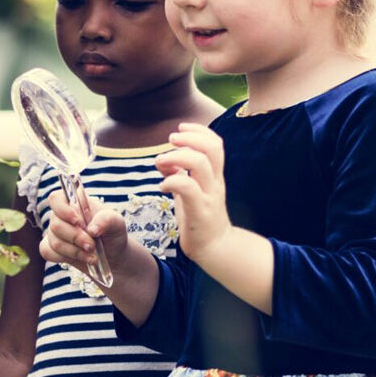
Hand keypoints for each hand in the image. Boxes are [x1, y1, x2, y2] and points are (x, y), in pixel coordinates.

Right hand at [38, 188, 128, 274]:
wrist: (113, 255)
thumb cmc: (112, 233)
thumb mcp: (117, 223)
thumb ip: (106, 220)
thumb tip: (91, 229)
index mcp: (75, 204)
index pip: (56, 199)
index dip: (62, 210)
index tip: (77, 221)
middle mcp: (62, 216)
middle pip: (56, 225)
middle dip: (75, 238)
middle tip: (92, 245)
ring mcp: (55, 233)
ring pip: (54, 242)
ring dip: (75, 251)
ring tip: (92, 255)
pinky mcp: (52, 248)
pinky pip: (48, 252)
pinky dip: (66, 258)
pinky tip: (82, 258)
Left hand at [154, 123, 230, 262]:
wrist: (215, 248)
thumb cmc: (200, 217)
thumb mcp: (190, 191)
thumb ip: (180, 173)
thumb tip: (164, 159)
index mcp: (215, 175)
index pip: (215, 144)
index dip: (199, 130)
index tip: (180, 128)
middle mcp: (215, 182)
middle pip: (212, 148)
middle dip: (189, 138)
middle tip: (170, 140)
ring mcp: (209, 196)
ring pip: (200, 164)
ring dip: (176, 157)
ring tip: (160, 162)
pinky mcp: (200, 211)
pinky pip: (188, 188)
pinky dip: (171, 181)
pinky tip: (162, 186)